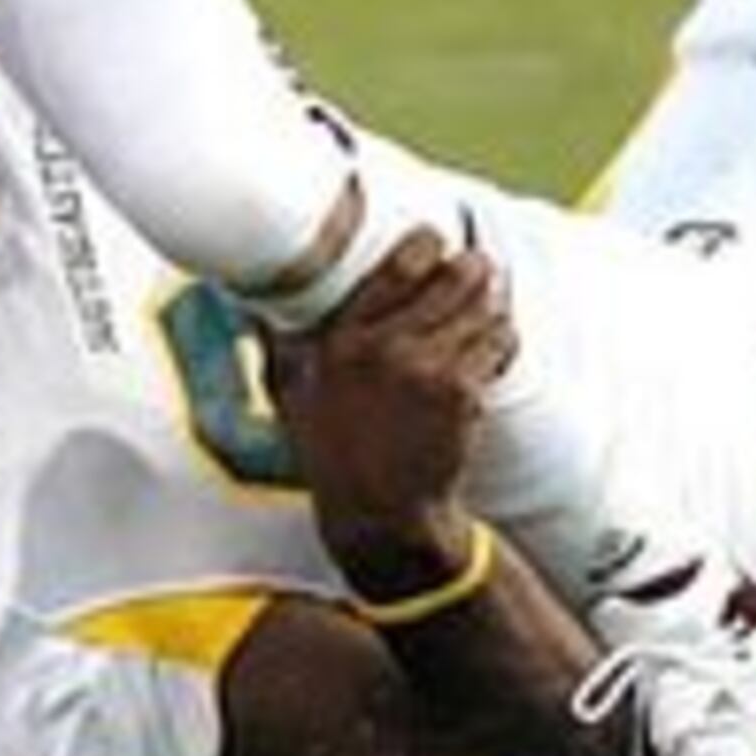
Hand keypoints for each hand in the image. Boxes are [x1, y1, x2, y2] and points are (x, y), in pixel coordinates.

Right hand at [263, 223, 516, 592]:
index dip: (426, 245)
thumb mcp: (293, 392)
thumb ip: (281, 341)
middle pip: (452, 278)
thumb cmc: (333, 453)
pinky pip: (497, 346)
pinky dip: (501, 338)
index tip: (434, 240)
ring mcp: (430, 373)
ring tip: (491, 297)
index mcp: (344, 340)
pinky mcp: (463, 397)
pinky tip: (495, 339)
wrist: (379, 514)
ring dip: (491, 299)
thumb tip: (254, 301)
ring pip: (483, 308)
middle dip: (471, 267)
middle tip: (476, 265)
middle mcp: (388, 350)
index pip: (398, 267)